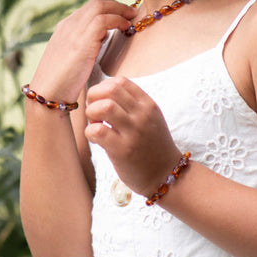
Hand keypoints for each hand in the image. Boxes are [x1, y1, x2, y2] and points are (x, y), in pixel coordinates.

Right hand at [30, 0, 135, 103]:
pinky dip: (118, 20)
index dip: (109, 9)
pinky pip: (104, 20)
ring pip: (100, 6)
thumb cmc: (62, 83)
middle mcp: (69, 24)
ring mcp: (74, 30)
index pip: (90, 8)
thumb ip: (84, 46)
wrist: (48, 93)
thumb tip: (101, 40)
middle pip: (97, 2)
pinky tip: (126, 29)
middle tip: (131, 13)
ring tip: (131, 19)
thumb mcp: (72, 58)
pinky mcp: (82, 40)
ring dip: (120, 10)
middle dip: (117, 5)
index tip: (122, 16)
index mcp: (65, 27)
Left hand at [84, 76, 181, 196]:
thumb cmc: (152, 147)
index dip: (104, 88)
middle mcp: (142, 115)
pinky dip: (90, 132)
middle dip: (94, 97)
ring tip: (96, 124)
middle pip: (111, 90)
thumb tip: (103, 94)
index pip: (121, 81)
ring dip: (92, 114)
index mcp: (148, 105)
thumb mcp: (150, 119)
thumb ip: (132, 105)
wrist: (166, 174)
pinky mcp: (123, 150)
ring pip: (104, 107)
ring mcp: (134, 132)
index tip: (101, 101)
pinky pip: (98, 131)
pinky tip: (96, 139)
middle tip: (94, 112)